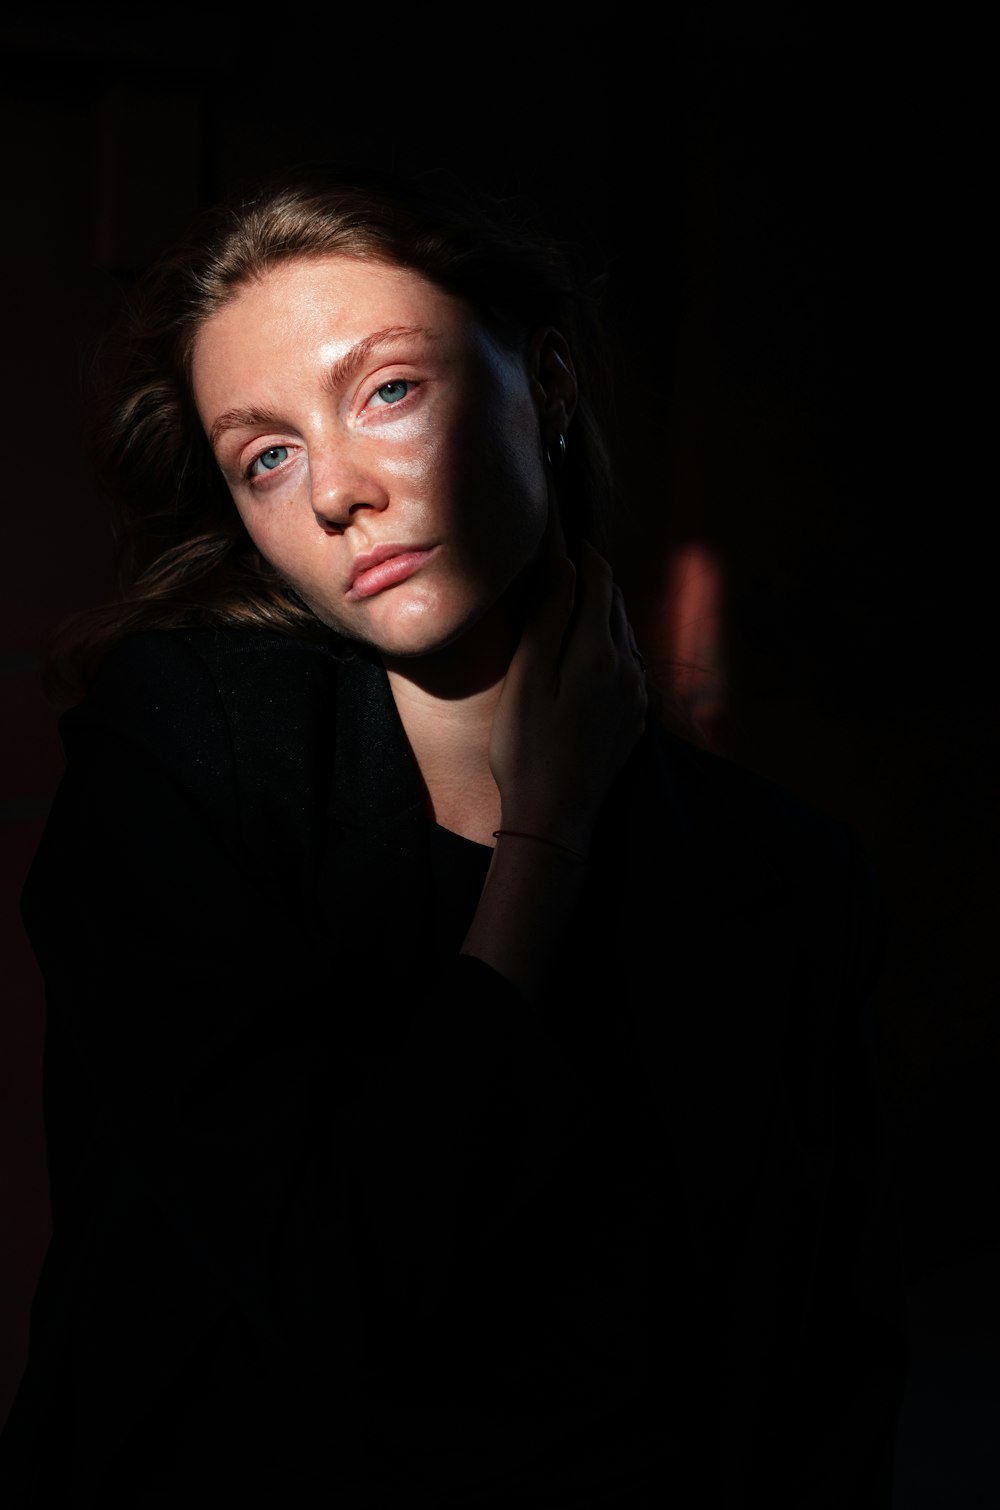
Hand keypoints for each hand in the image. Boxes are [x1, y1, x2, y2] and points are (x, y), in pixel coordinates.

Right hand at [489, 539, 647, 854]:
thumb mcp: (527, 679)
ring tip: (577, 600)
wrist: (556, 817)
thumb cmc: (527, 748)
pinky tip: (590, 655)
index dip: (582, 554)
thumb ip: (548, 618)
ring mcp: (636, 695)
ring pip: (625, 635)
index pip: (599, 580)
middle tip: (569, 562)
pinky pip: (628, 666)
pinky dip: (611, 646)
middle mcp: (628, 668)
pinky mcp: (635, 719)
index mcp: (599, 651)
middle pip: (616, 604)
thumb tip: (566, 564)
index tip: (565, 536)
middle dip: (595, 579)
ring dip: (604, 612)